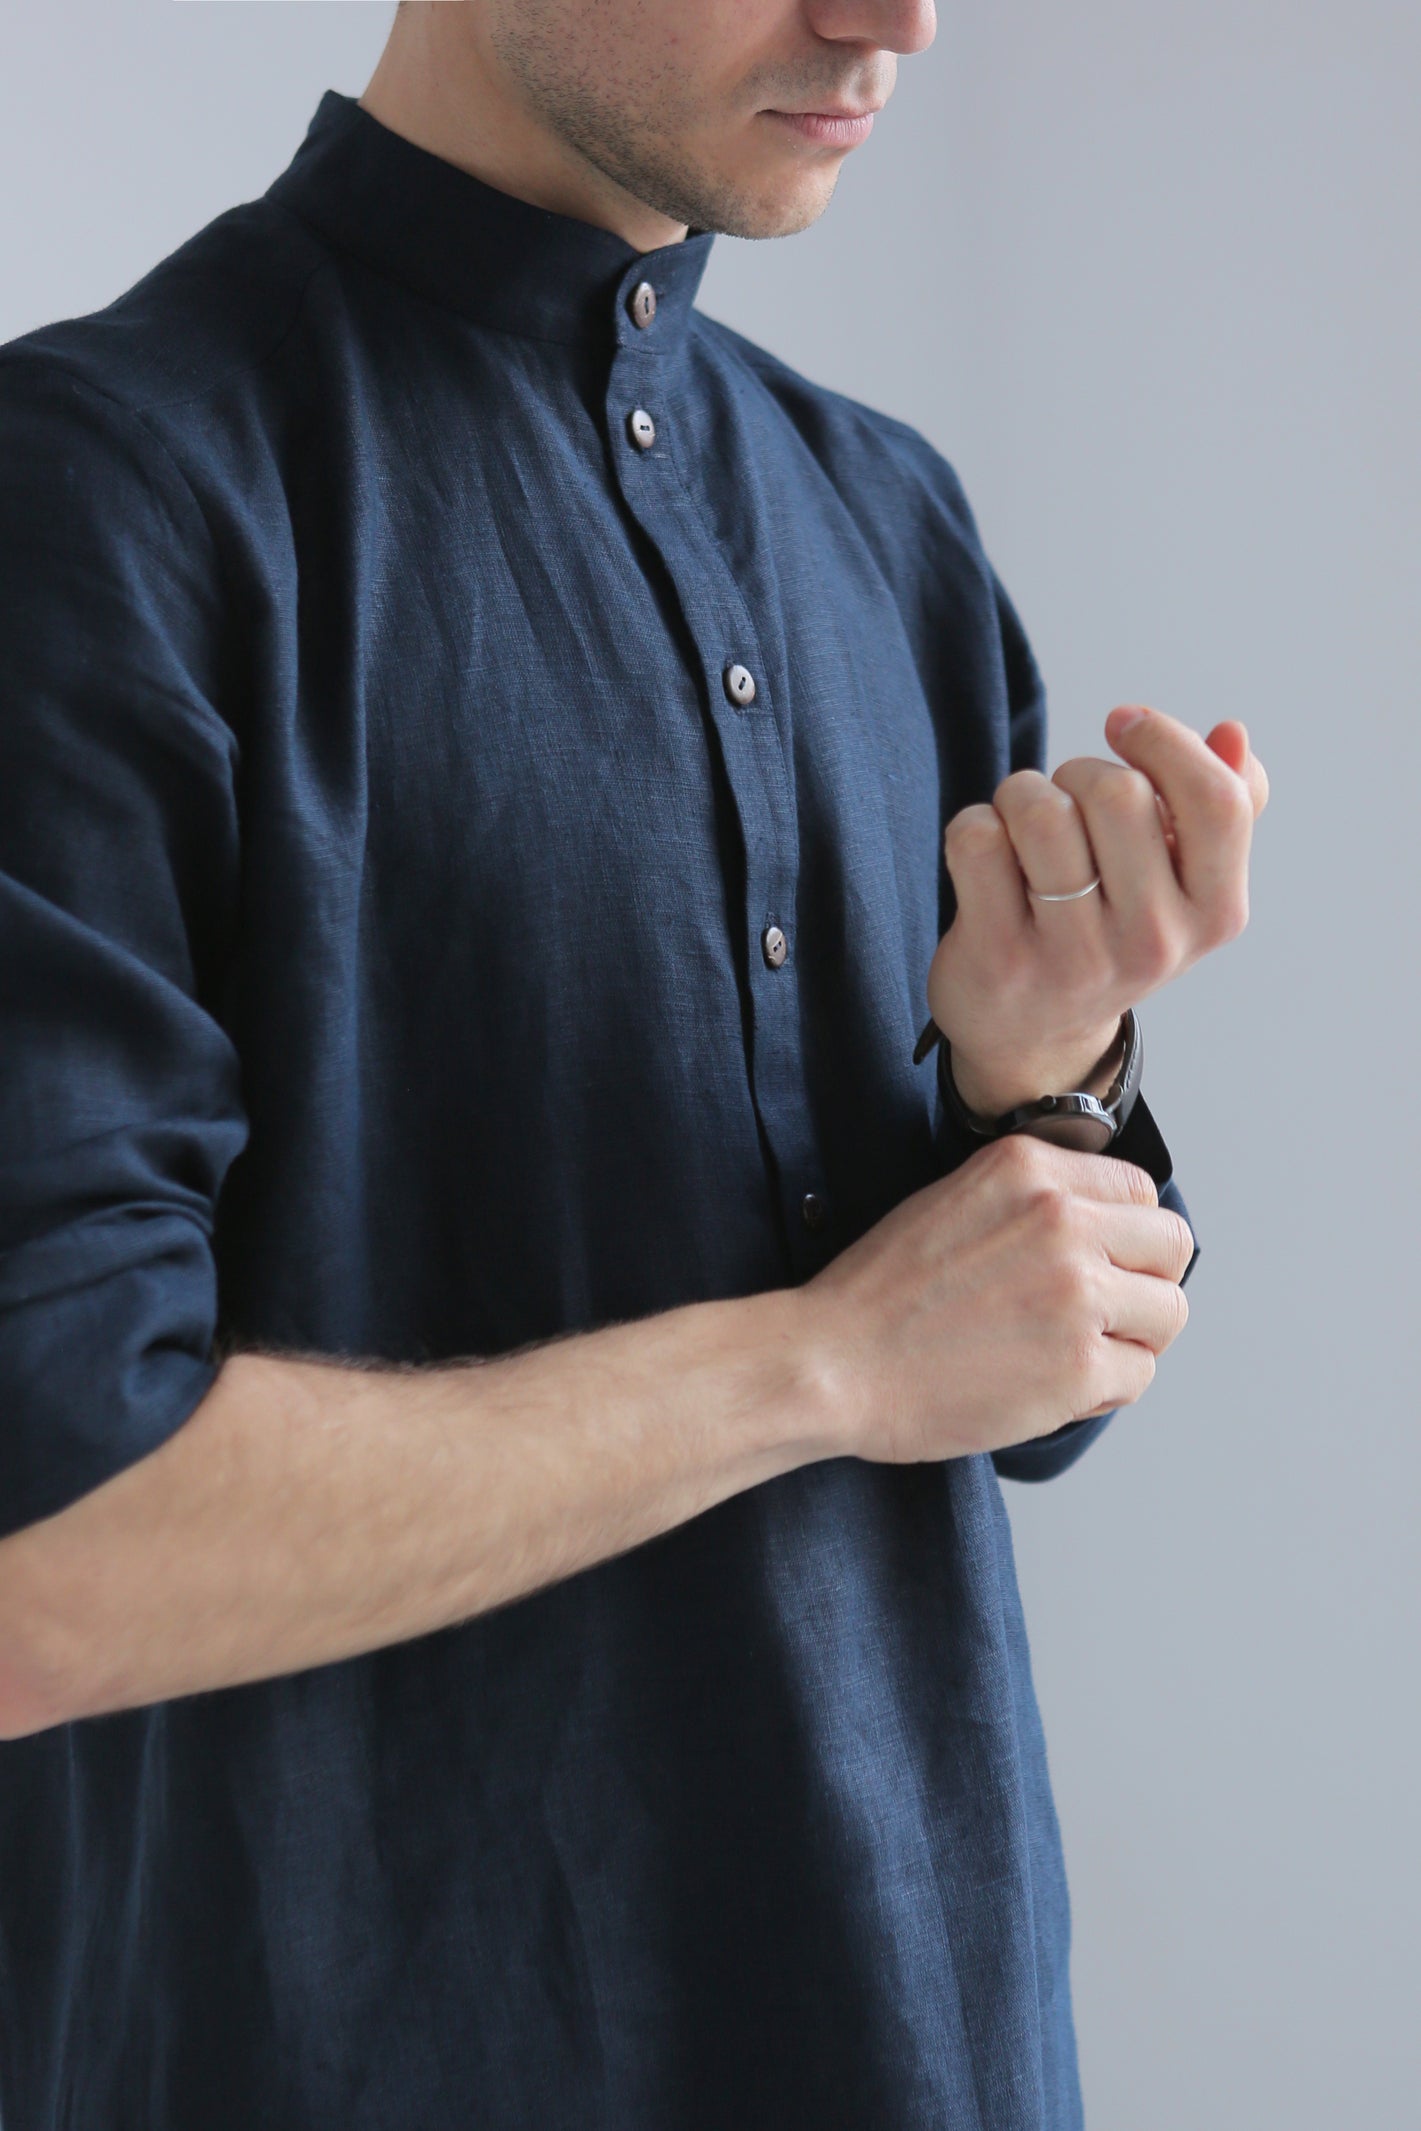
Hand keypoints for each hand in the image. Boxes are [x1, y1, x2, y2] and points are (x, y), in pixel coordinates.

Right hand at [798, 1133, 1195, 1462]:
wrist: (832, 1363)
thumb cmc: (880, 1295)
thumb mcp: (955, 1199)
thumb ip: (1033, 1200)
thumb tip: (1103, 1226)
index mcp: (1030, 1171)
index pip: (1141, 1192)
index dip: (1127, 1238)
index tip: (1103, 1265)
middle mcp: (1063, 1222)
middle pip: (1172, 1247)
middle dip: (1144, 1284)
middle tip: (1101, 1314)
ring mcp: (1077, 1295)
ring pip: (1167, 1314)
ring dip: (1130, 1340)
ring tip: (1070, 1351)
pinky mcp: (1078, 1367)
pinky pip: (1138, 1376)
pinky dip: (1102, 1391)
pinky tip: (1048, 1385)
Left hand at [924, 710, 1269, 1113]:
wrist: (1034, 1039)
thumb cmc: (1112, 932)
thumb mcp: (1184, 885)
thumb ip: (1225, 806)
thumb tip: (1232, 733)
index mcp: (1215, 913)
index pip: (1217, 801)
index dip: (1165, 742)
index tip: (1123, 725)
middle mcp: (1153, 943)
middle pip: (1118, 793)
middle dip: (1077, 771)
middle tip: (1064, 801)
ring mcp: (1074, 958)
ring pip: (1040, 811)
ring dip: (1020, 794)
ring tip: (1022, 826)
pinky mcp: (999, 959)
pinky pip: (977, 839)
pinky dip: (972, 825)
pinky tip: (985, 859)